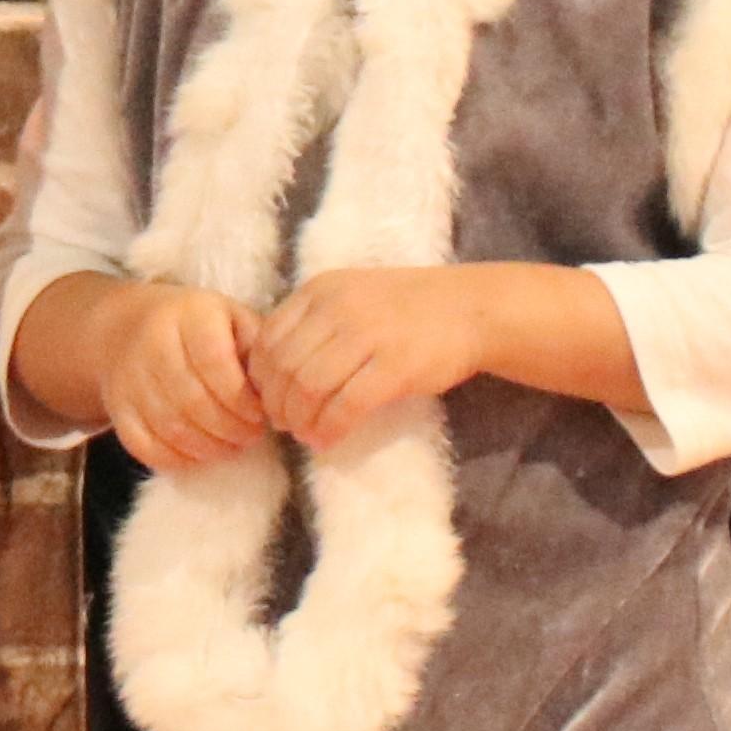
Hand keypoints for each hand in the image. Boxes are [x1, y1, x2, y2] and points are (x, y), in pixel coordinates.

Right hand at [23, 276, 269, 473]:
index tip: (260, 415)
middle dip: (230, 428)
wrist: (126, 326)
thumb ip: (256, 348)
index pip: (214, 362)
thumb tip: (274, 394)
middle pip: (193, 400)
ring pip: (171, 427)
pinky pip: (145, 445)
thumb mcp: (231, 318)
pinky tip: (200, 454)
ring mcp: (129, 379)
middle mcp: (152, 344)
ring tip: (231, 446)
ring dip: (209, 447)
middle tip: (251, 436)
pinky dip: (177, 459)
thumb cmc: (196, 326)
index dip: (240, 398)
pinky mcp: (116, 408)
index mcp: (188, 316)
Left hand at [246, 267, 512, 454]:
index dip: (259, 377)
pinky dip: (329, 429)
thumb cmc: (405, 310)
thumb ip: (311, 323)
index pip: (267, 338)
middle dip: (276, 404)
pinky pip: (346, 406)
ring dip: (299, 420)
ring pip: (309, 387)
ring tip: (305, 434)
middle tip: (283, 425)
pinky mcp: (396, 366)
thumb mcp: (350, 297)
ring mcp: (368, 335)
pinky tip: (327, 441)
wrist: (471, 309)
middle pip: (284, 366)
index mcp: (320, 289)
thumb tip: (270, 373)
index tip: (267, 399)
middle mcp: (338, 308)